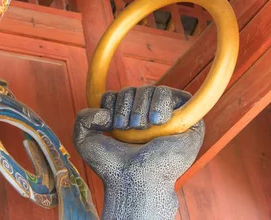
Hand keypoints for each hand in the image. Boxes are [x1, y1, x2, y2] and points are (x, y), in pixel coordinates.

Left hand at [73, 86, 203, 219]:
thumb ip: (82, 117)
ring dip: (141, 108)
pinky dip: (162, 103)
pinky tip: (156, 121)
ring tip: (140, 128)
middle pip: (134, 90)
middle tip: (125, 128)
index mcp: (126, 119)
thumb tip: (103, 110)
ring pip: (153, 90)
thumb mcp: (84, 139)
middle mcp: (147, 116)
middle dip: (125, 106)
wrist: (134, 181)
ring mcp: (168, 118)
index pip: (117, 94)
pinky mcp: (188, 123)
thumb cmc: (111, 165)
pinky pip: (178, 96)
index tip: (110, 124)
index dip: (111, 103)